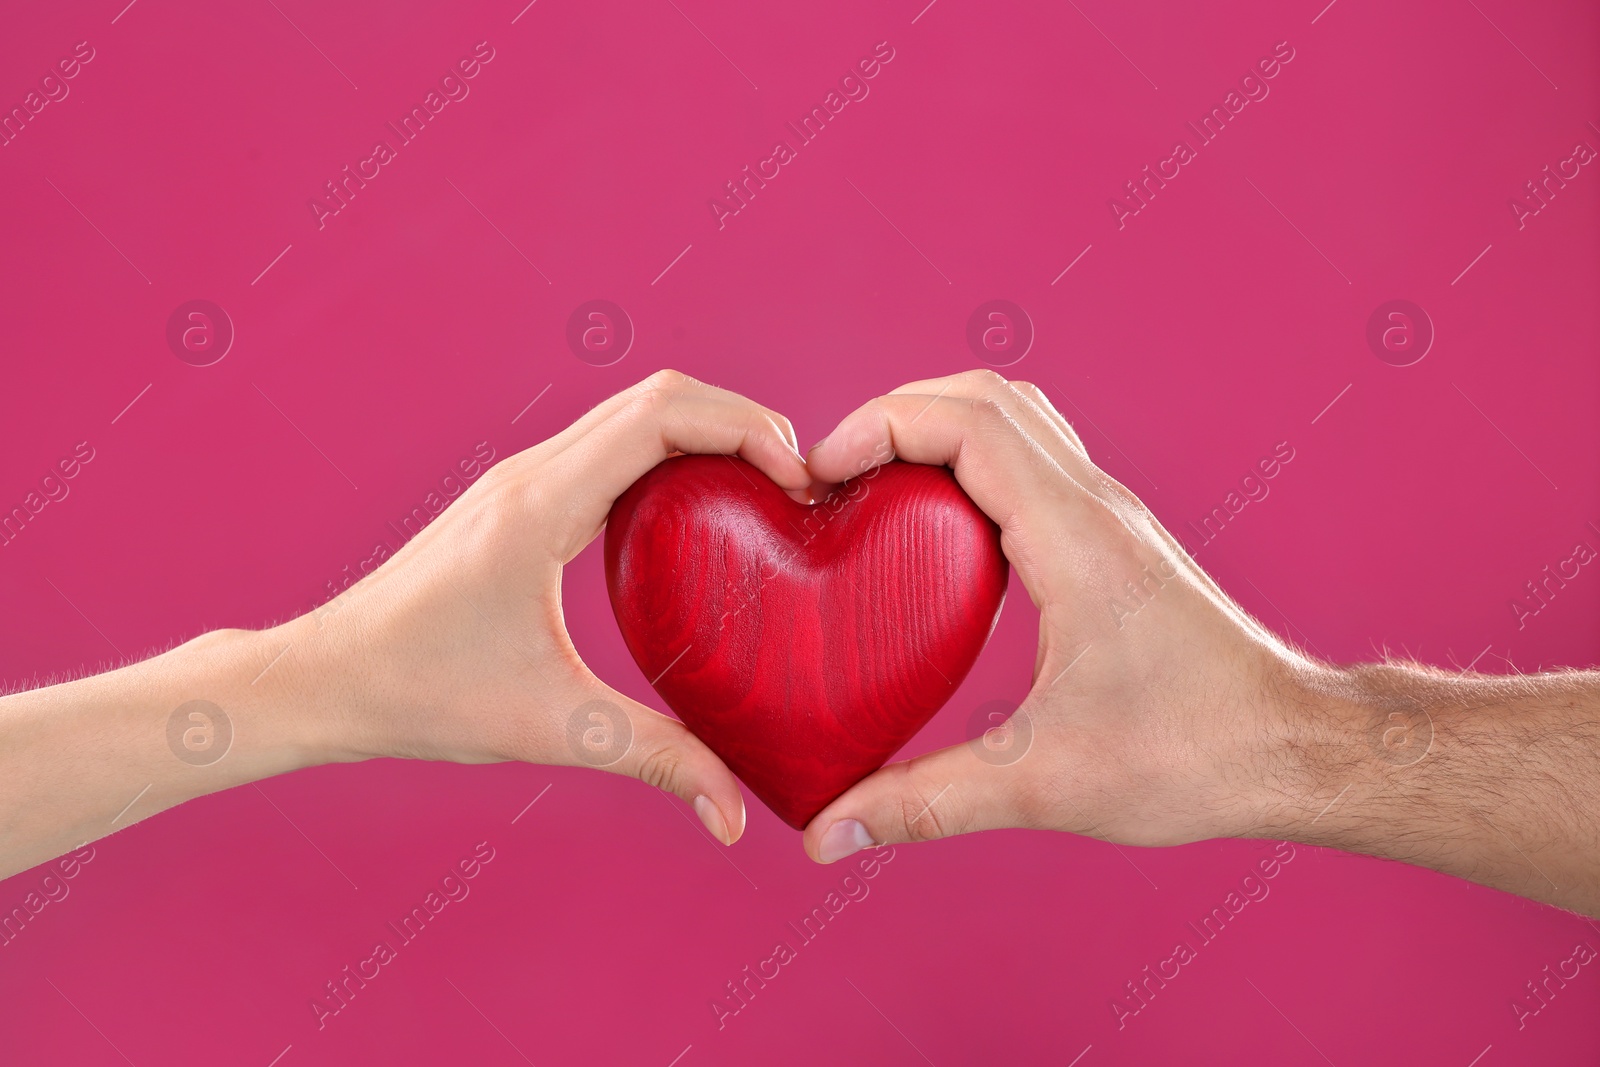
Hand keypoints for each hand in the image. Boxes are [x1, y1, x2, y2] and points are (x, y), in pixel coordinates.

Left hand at [270, 370, 809, 844]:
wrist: (327, 678)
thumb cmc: (420, 694)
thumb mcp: (551, 726)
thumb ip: (652, 759)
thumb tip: (732, 815)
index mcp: (539, 505)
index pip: (659, 415)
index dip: (744, 427)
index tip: (797, 479)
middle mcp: (529, 472)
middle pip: (656, 395)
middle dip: (741, 421)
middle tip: (800, 483)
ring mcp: (520, 478)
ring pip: (632, 412)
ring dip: (705, 431)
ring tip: (765, 489)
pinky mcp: (518, 498)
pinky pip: (608, 446)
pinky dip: (668, 455)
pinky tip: (698, 514)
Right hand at [799, 369, 1329, 862]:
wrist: (1294, 749)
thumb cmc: (1193, 756)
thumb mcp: (1043, 784)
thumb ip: (925, 804)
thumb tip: (826, 833)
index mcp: (1075, 539)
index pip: (969, 423)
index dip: (881, 426)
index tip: (820, 473)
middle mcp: (1096, 506)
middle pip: (986, 396)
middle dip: (896, 415)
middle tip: (834, 476)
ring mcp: (1110, 516)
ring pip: (1017, 416)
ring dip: (938, 427)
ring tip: (874, 487)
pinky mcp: (1114, 540)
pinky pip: (1034, 460)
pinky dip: (973, 461)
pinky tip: (937, 535)